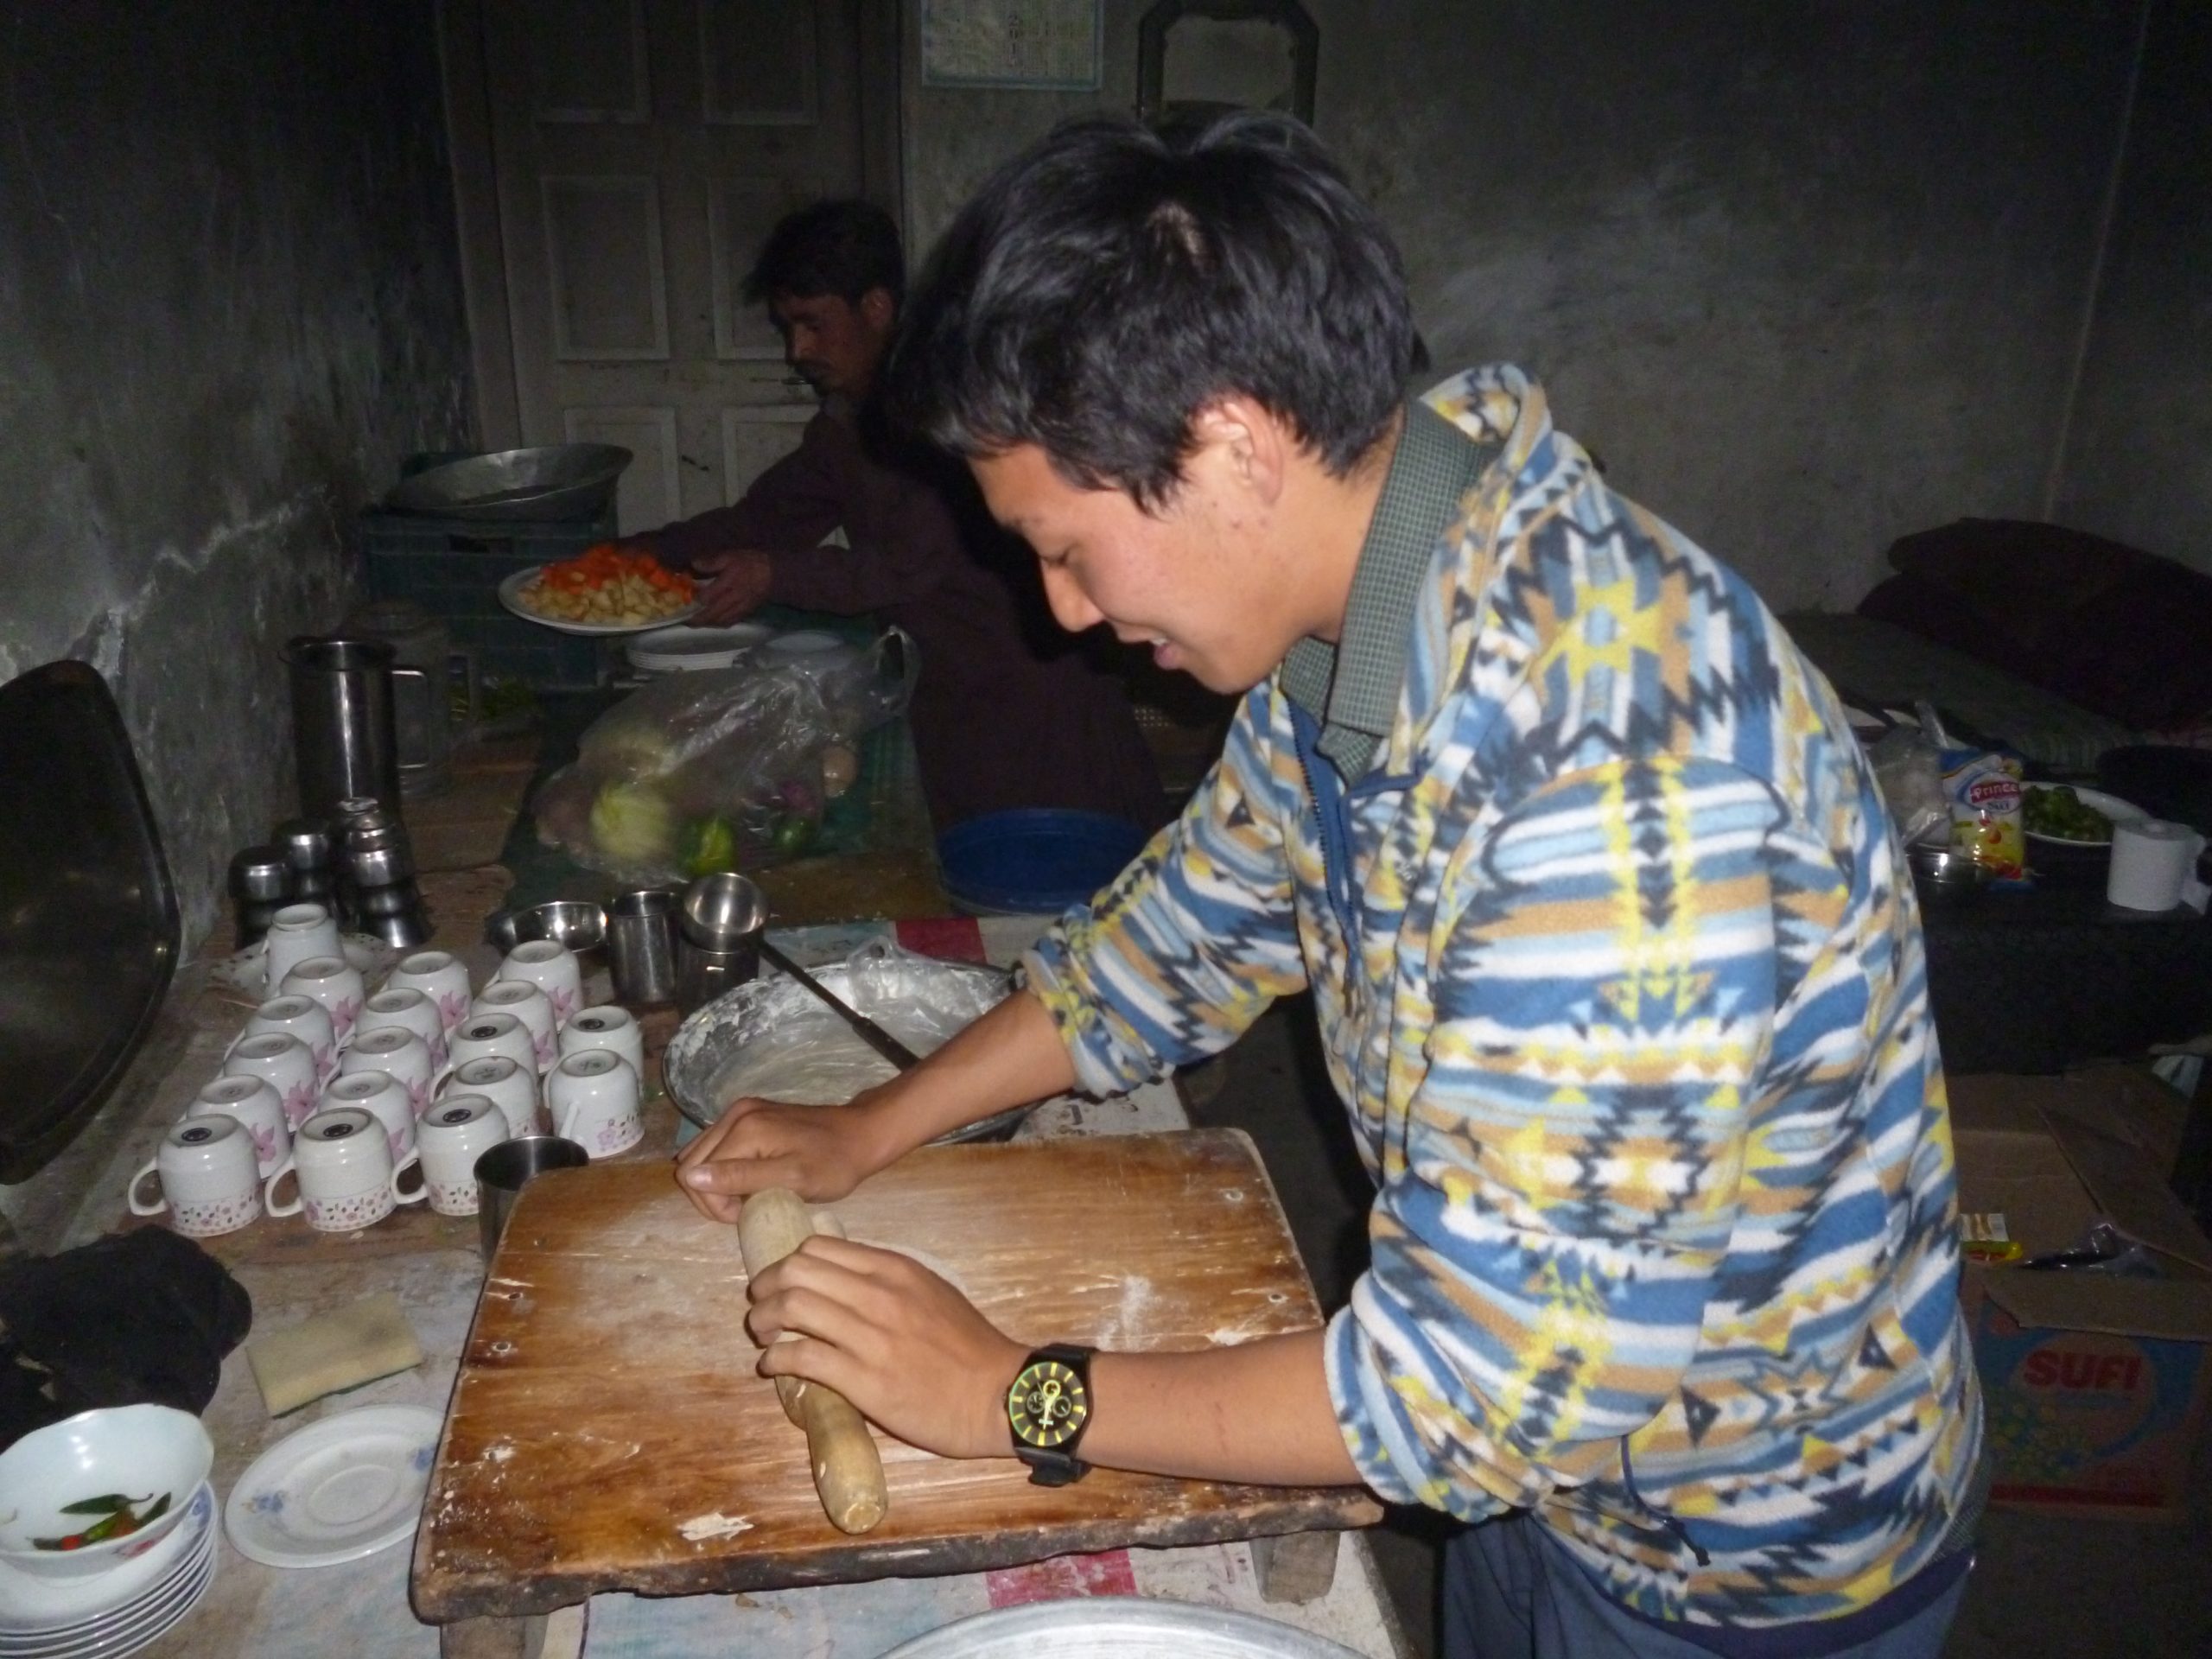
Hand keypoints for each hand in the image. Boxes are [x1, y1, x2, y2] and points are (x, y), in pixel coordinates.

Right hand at [675, 1093, 891, 1221]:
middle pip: (691, 1162)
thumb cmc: (833, 1164)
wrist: (861, 1134)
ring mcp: (741, 1111)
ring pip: (700, 1155)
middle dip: (711, 1194)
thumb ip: (741, 1177)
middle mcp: (735, 1114)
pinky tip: (750, 1180)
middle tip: (747, 1208)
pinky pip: (718, 1147)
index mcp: (743, 1128)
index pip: (694, 1174)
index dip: (715, 1204)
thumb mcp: (792, 1179)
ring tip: (748, 1196)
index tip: (747, 1213)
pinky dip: (724, 1168)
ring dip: (715, 1182)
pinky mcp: (749, 1115)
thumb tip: (691, 1177)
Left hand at [690, 549, 773, 623]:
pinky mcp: (746, 612)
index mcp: (728, 583)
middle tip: (686, 620)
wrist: (774, 573)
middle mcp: (733, 599)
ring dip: (707, 624)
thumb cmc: (751, 562)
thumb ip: (712, 562)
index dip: (695, 600)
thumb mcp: (731, 556)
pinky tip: (714, 622)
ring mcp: (740, 607)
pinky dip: (720, 624)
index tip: (685, 599)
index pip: (707, 597)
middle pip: (712, 614)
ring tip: (697, 623)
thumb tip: (694, 564)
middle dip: (698, 619)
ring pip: (721, 620)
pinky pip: (731, 622)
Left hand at [746, 1234, 1026, 1459]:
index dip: (786, 1265)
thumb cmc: (967, 1346)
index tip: (779, 1285)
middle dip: (765, 1289)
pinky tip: (774, 1367)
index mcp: (895, 1269)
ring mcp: (871, 1336)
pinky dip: (776, 1359)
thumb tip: (840, 1277)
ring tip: (764, 1337)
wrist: (997, 1394)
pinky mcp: (864, 1380)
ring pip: (792, 1308)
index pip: (818, 1248)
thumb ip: (888, 1281)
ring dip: (764, 1322)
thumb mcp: (930, 1292)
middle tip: (762, 1310)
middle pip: (796, 1271)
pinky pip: (802, 1357)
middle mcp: (879, 1294)